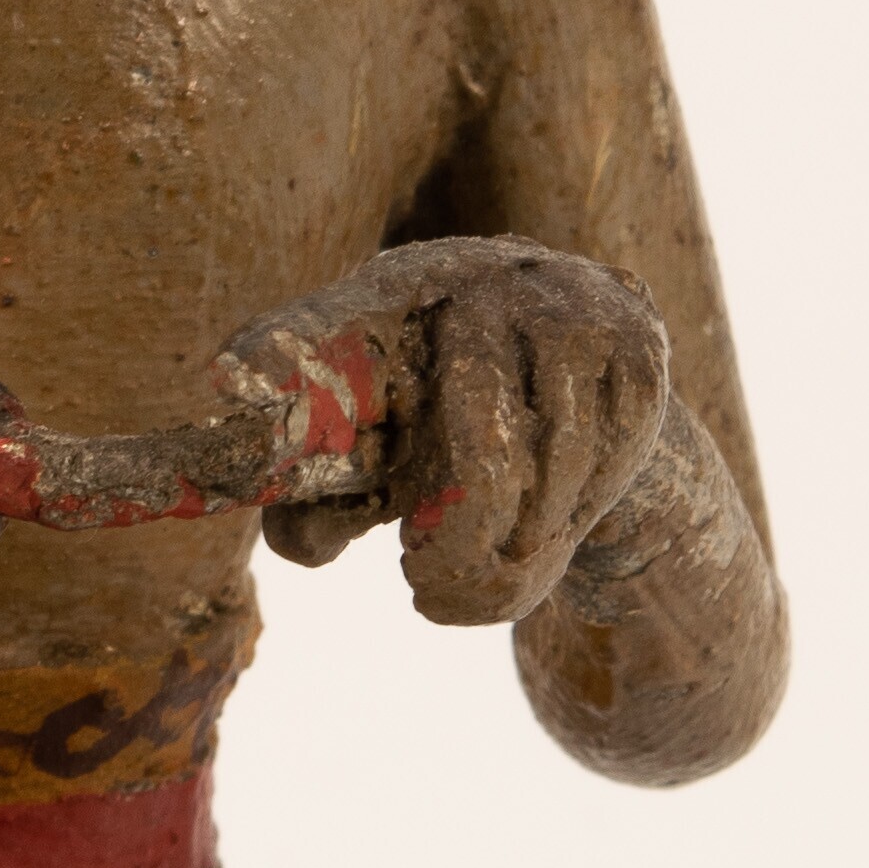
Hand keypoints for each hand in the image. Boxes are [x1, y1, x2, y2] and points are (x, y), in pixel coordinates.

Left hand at [244, 236, 671, 625]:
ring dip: (522, 547)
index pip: (315, 334)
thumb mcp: (372, 476)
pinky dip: (578, 519)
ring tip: (494, 554)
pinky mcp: (635, 341)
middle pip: (475, 447)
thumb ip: (317, 514)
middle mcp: (464, 280)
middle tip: (427, 587)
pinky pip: (606, 469)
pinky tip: (559, 507)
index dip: (278, 359)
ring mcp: (559, 300)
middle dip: (463, 542)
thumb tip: (304, 544)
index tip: (233, 383)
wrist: (585, 395)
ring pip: (549, 474)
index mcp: (371, 305)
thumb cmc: (445, 436)